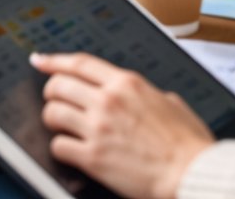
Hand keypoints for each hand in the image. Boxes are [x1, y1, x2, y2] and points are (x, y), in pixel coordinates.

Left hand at [32, 52, 214, 198]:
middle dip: (52, 93)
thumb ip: (149, 94)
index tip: (39, 60)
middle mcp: (108, 100)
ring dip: (53, 120)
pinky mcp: (93, 157)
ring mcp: (98, 128)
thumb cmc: (189, 145)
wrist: (194, 174)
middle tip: (53, 100)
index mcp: (127, 83)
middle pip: (58, 85)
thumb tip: (143, 95)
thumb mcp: (171, 104)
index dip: (54, 60)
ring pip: (52, 113)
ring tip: (61, 126)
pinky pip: (59, 145)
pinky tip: (71, 151)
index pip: (79, 63)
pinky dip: (61, 148)